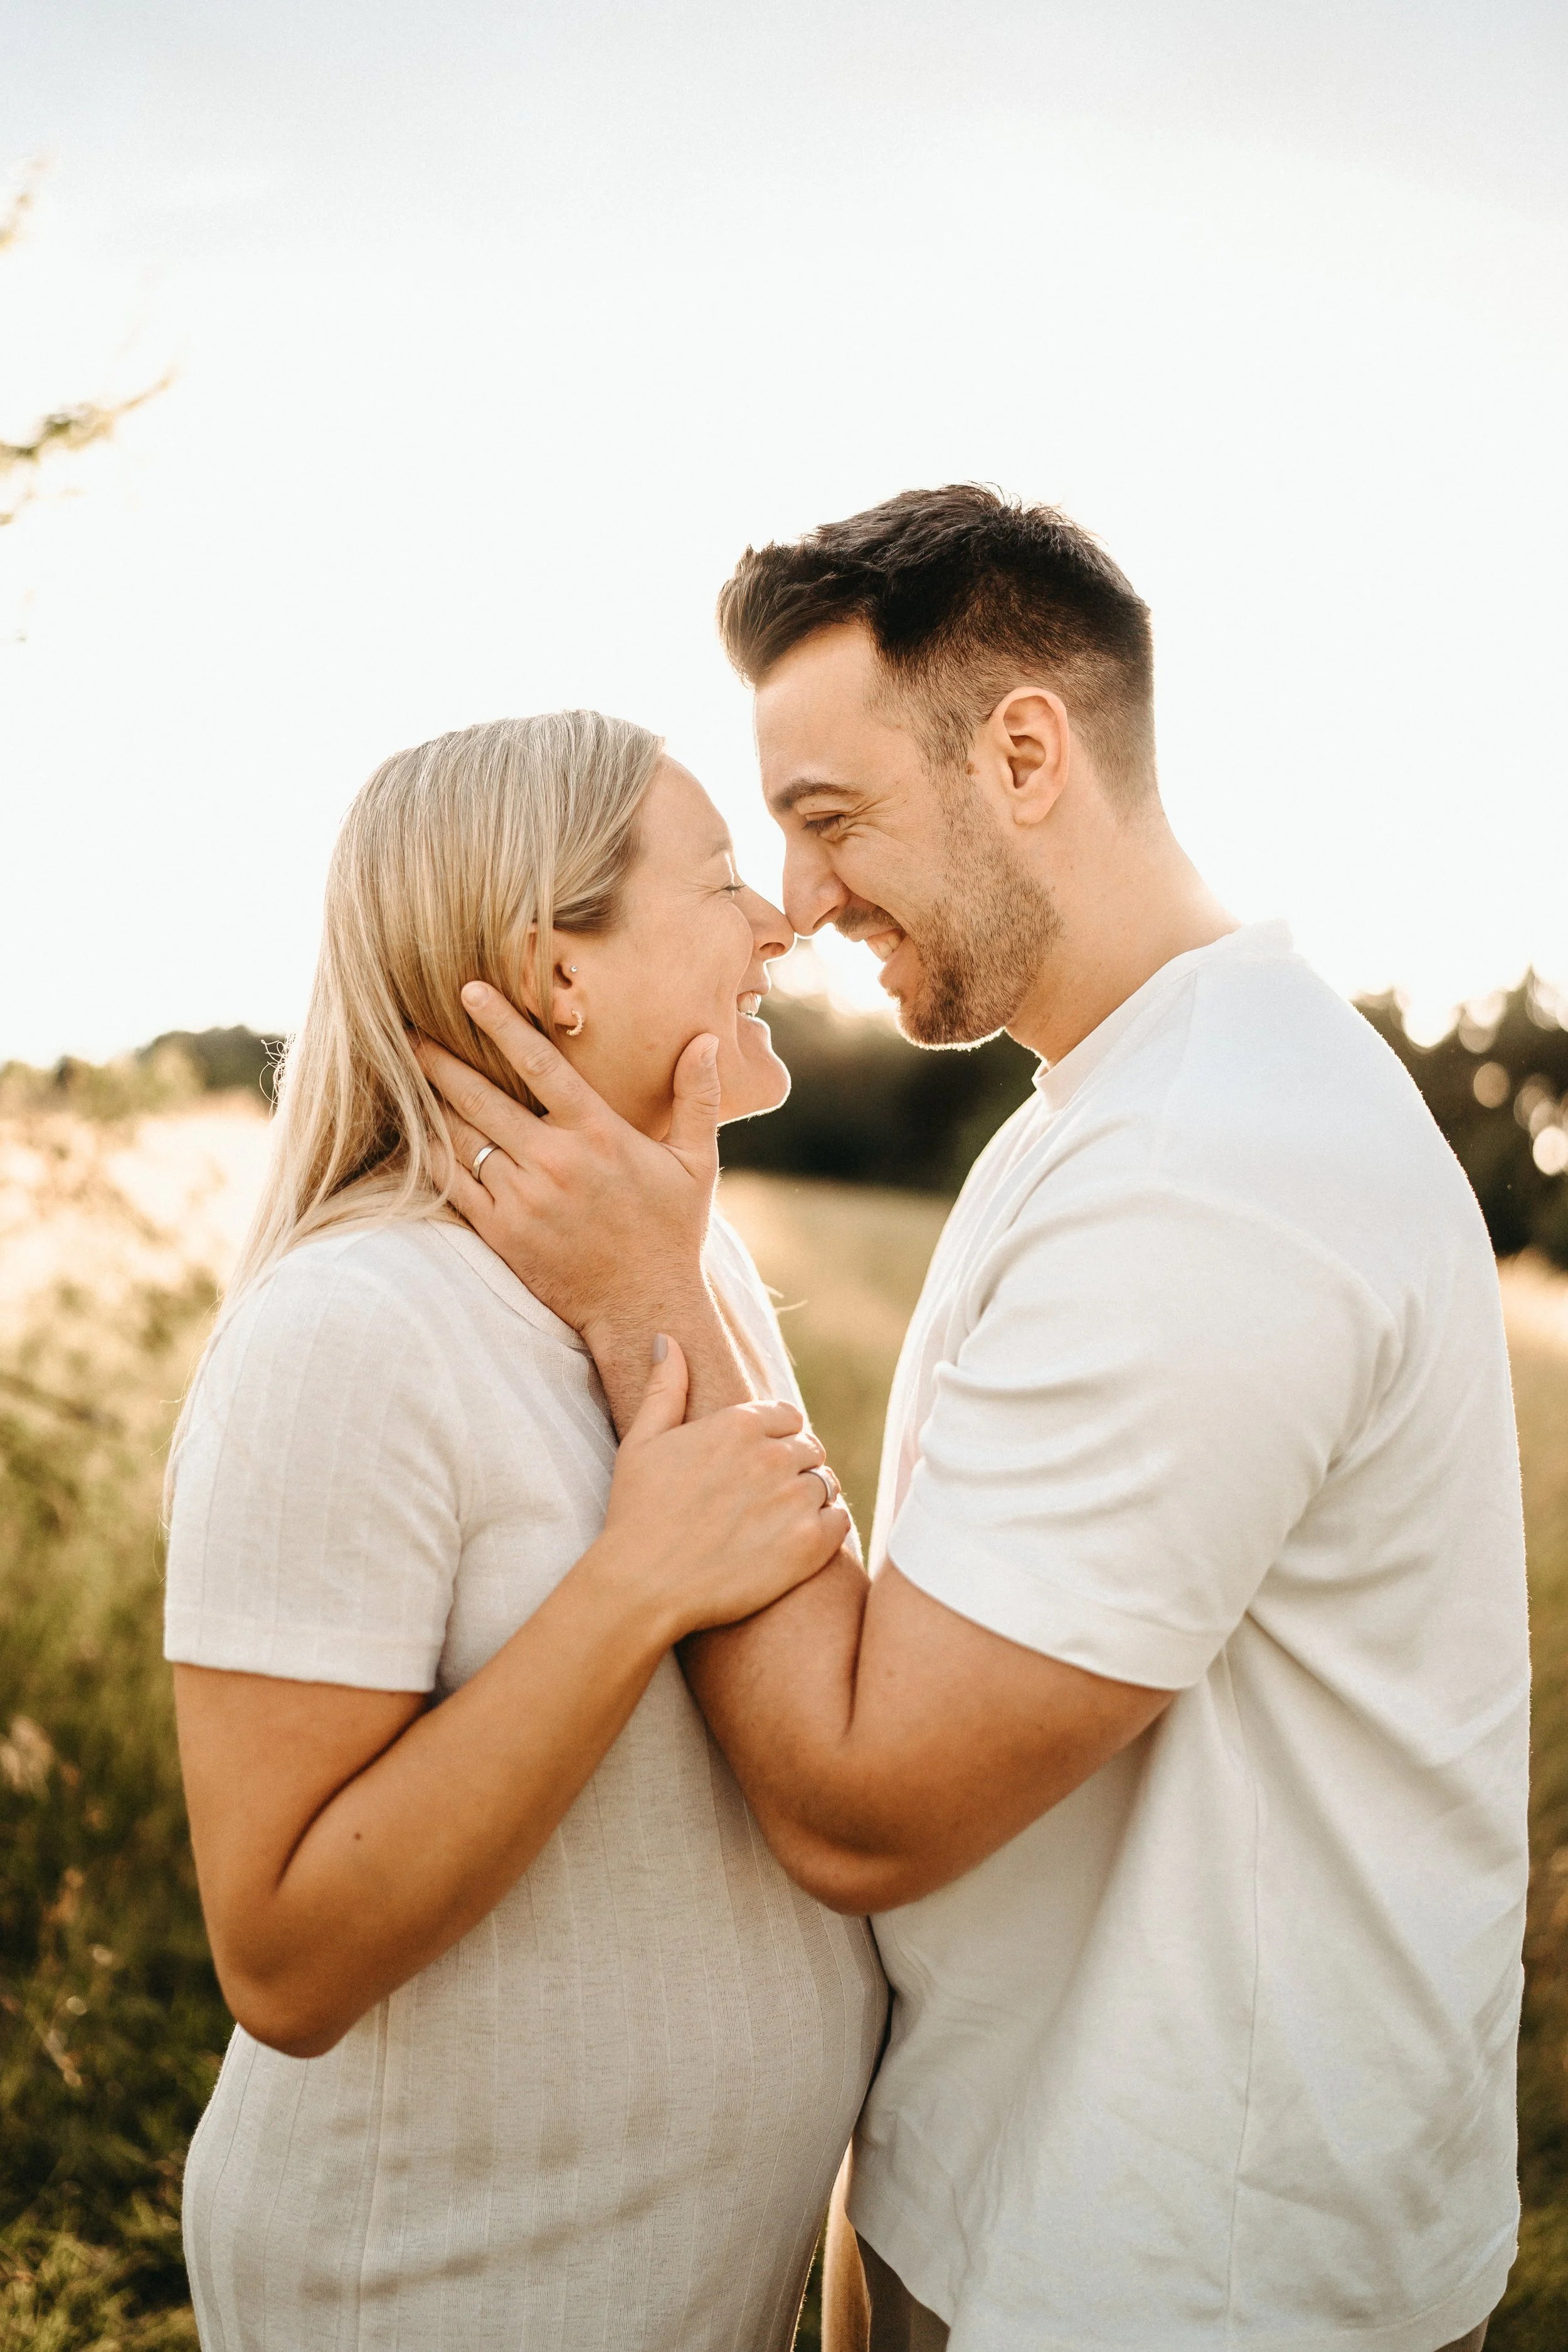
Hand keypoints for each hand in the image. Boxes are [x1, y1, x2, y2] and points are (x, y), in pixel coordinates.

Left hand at [415, 983, 719, 1349]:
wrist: (644, 1308)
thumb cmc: (671, 1232)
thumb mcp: (698, 1163)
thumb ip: (698, 1098)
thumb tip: (707, 1040)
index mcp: (599, 1134)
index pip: (541, 1065)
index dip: (501, 1024)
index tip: (469, 992)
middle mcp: (555, 1161)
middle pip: (482, 1096)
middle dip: (441, 1059)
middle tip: (410, 1029)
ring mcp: (523, 1198)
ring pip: (461, 1137)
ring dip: (430, 1101)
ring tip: (405, 1071)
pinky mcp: (501, 1232)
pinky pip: (453, 1183)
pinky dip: (431, 1152)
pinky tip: (415, 1130)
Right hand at [594, 1338, 852, 1638]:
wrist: (643, 1585)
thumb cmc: (637, 1513)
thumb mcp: (642, 1441)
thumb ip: (664, 1388)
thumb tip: (667, 1340)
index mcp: (739, 1425)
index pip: (788, 1416)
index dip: (778, 1437)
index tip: (761, 1461)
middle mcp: (773, 1455)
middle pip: (810, 1449)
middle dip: (794, 1467)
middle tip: (769, 1496)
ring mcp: (795, 1500)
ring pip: (826, 1484)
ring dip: (810, 1498)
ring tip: (781, 1521)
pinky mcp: (810, 1544)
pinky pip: (840, 1521)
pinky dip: (826, 1528)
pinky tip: (798, 1541)